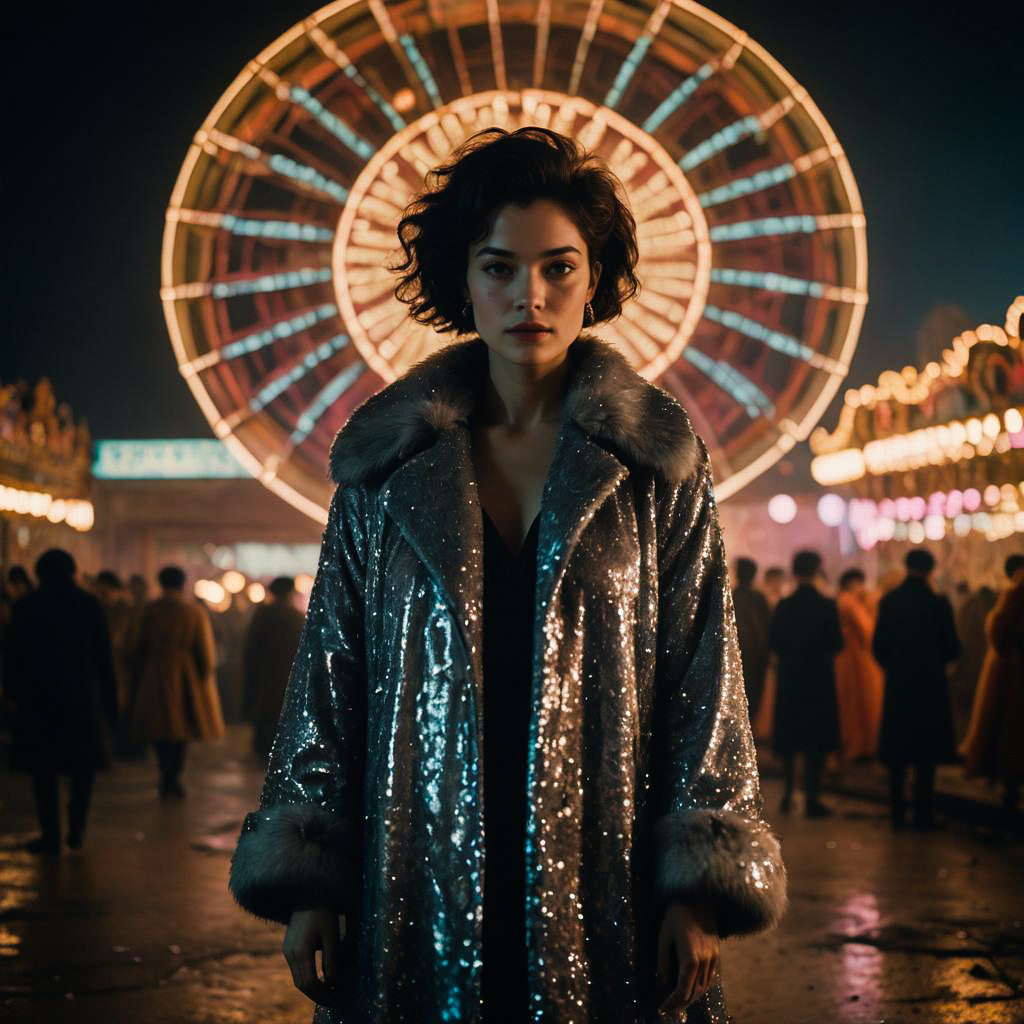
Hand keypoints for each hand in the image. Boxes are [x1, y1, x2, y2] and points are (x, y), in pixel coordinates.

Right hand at [282, 907, 346, 1006]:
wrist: (309, 892)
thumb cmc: (324, 912)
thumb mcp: (331, 935)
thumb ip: (331, 959)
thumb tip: (333, 982)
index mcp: (300, 951)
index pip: (310, 983)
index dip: (323, 994)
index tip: (336, 998)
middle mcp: (290, 953)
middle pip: (301, 984)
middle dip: (317, 995)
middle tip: (334, 999)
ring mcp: (287, 950)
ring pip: (297, 978)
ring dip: (312, 988)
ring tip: (329, 992)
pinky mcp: (288, 946)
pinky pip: (296, 969)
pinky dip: (307, 977)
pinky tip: (320, 978)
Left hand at [656, 896, 719, 1015]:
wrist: (698, 896)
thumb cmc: (676, 914)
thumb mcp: (664, 936)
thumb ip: (662, 961)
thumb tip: (660, 984)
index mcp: (690, 958)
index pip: (683, 991)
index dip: (672, 1003)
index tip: (661, 1009)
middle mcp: (705, 961)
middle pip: (694, 993)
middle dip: (680, 1003)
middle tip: (667, 1008)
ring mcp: (714, 957)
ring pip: (704, 987)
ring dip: (692, 997)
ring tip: (678, 1000)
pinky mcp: (717, 952)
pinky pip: (711, 977)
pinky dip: (701, 987)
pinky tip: (693, 987)